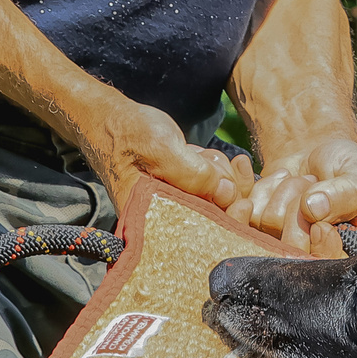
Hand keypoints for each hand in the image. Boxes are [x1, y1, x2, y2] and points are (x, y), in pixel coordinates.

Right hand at [64, 85, 253, 216]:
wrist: (112, 122)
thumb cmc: (129, 135)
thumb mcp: (161, 149)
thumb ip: (194, 175)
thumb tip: (228, 195)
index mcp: (156, 222)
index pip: (203, 235)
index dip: (230, 221)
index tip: (244, 203)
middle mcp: (169, 219)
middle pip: (218, 218)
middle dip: (228, 189)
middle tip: (217, 162)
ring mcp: (179, 204)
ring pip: (221, 198)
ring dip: (220, 173)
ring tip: (199, 154)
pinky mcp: (185, 190)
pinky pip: (215, 185)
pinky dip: (217, 169)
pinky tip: (206, 154)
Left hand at [242, 134, 356, 254]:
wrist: (317, 151)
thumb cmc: (347, 164)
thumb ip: (345, 194)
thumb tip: (312, 209)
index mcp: (352, 251)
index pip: (333, 267)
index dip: (323, 250)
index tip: (321, 224)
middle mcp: (317, 254)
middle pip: (295, 254)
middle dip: (300, 210)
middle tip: (312, 182)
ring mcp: (285, 244)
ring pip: (270, 229)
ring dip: (285, 192)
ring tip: (303, 179)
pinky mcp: (261, 229)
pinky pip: (249, 215)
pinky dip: (264, 189)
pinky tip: (281, 177)